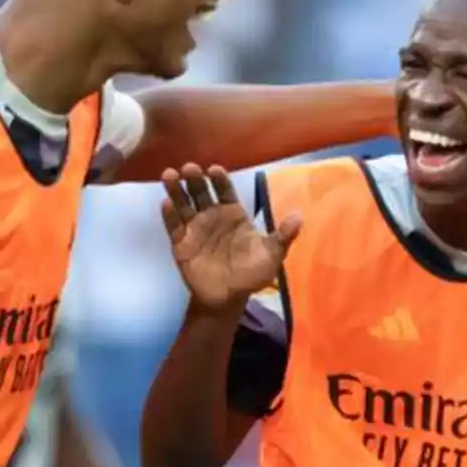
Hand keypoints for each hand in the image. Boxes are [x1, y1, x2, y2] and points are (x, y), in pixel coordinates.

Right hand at [160, 163, 300, 309]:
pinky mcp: (181, 243)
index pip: (225, 190)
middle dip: (195, 179)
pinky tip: (166, 202)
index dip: (220, 179)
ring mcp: (195, 228)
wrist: (229, 298)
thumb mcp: (272, 255)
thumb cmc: (251, 274)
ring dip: (176, 189)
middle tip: (190, 168)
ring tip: (169, 175)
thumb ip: (283, 236)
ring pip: (184, 204)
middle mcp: (212, 216)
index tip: (215, 169)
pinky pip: (174, 226)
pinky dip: (169, 214)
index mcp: (233, 214)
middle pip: (202, 192)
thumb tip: (299, 216)